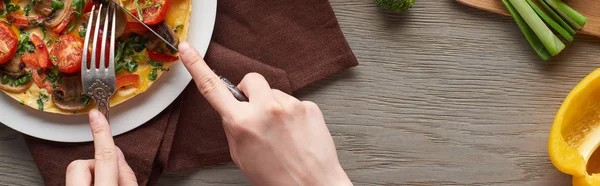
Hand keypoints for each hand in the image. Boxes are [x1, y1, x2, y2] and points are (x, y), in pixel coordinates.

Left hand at [65, 110, 137, 185]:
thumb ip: (127, 176)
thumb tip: (118, 154)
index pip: (105, 157)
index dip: (101, 133)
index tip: (96, 115)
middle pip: (79, 164)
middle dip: (92, 165)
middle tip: (106, 178)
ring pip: (75, 172)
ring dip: (90, 176)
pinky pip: (74, 181)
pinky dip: (85, 182)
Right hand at [178, 42, 351, 185]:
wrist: (314, 185)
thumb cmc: (277, 178)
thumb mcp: (241, 155)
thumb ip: (234, 127)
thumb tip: (235, 111)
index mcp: (243, 123)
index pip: (212, 88)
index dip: (196, 65)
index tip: (187, 49)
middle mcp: (266, 109)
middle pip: (251, 80)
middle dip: (250, 92)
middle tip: (255, 111)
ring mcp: (290, 105)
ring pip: (274, 93)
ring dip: (273, 107)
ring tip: (281, 133)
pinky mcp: (309, 106)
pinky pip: (293, 103)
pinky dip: (292, 115)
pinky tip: (295, 134)